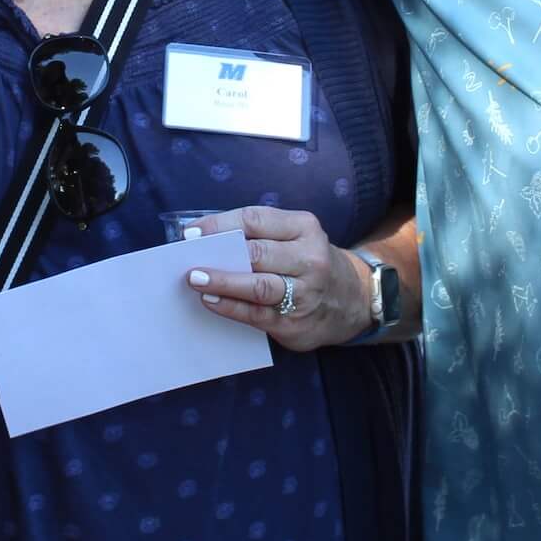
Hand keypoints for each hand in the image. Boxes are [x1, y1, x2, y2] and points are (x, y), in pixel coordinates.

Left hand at [183, 206, 371, 351]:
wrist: (353, 300)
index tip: (191, 232)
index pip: (256, 220)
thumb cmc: (308, 263)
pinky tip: (210, 300)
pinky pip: (257, 313)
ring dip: (222, 282)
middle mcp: (309, 257)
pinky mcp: (295, 320)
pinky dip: (230, 306)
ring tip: (195, 279)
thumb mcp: (296, 238)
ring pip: (257, 285)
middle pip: (256, 252)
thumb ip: (259, 235)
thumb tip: (204, 237)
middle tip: (187, 258)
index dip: (220, 225)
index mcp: (304, 227)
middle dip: (218, 255)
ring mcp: (305, 291)